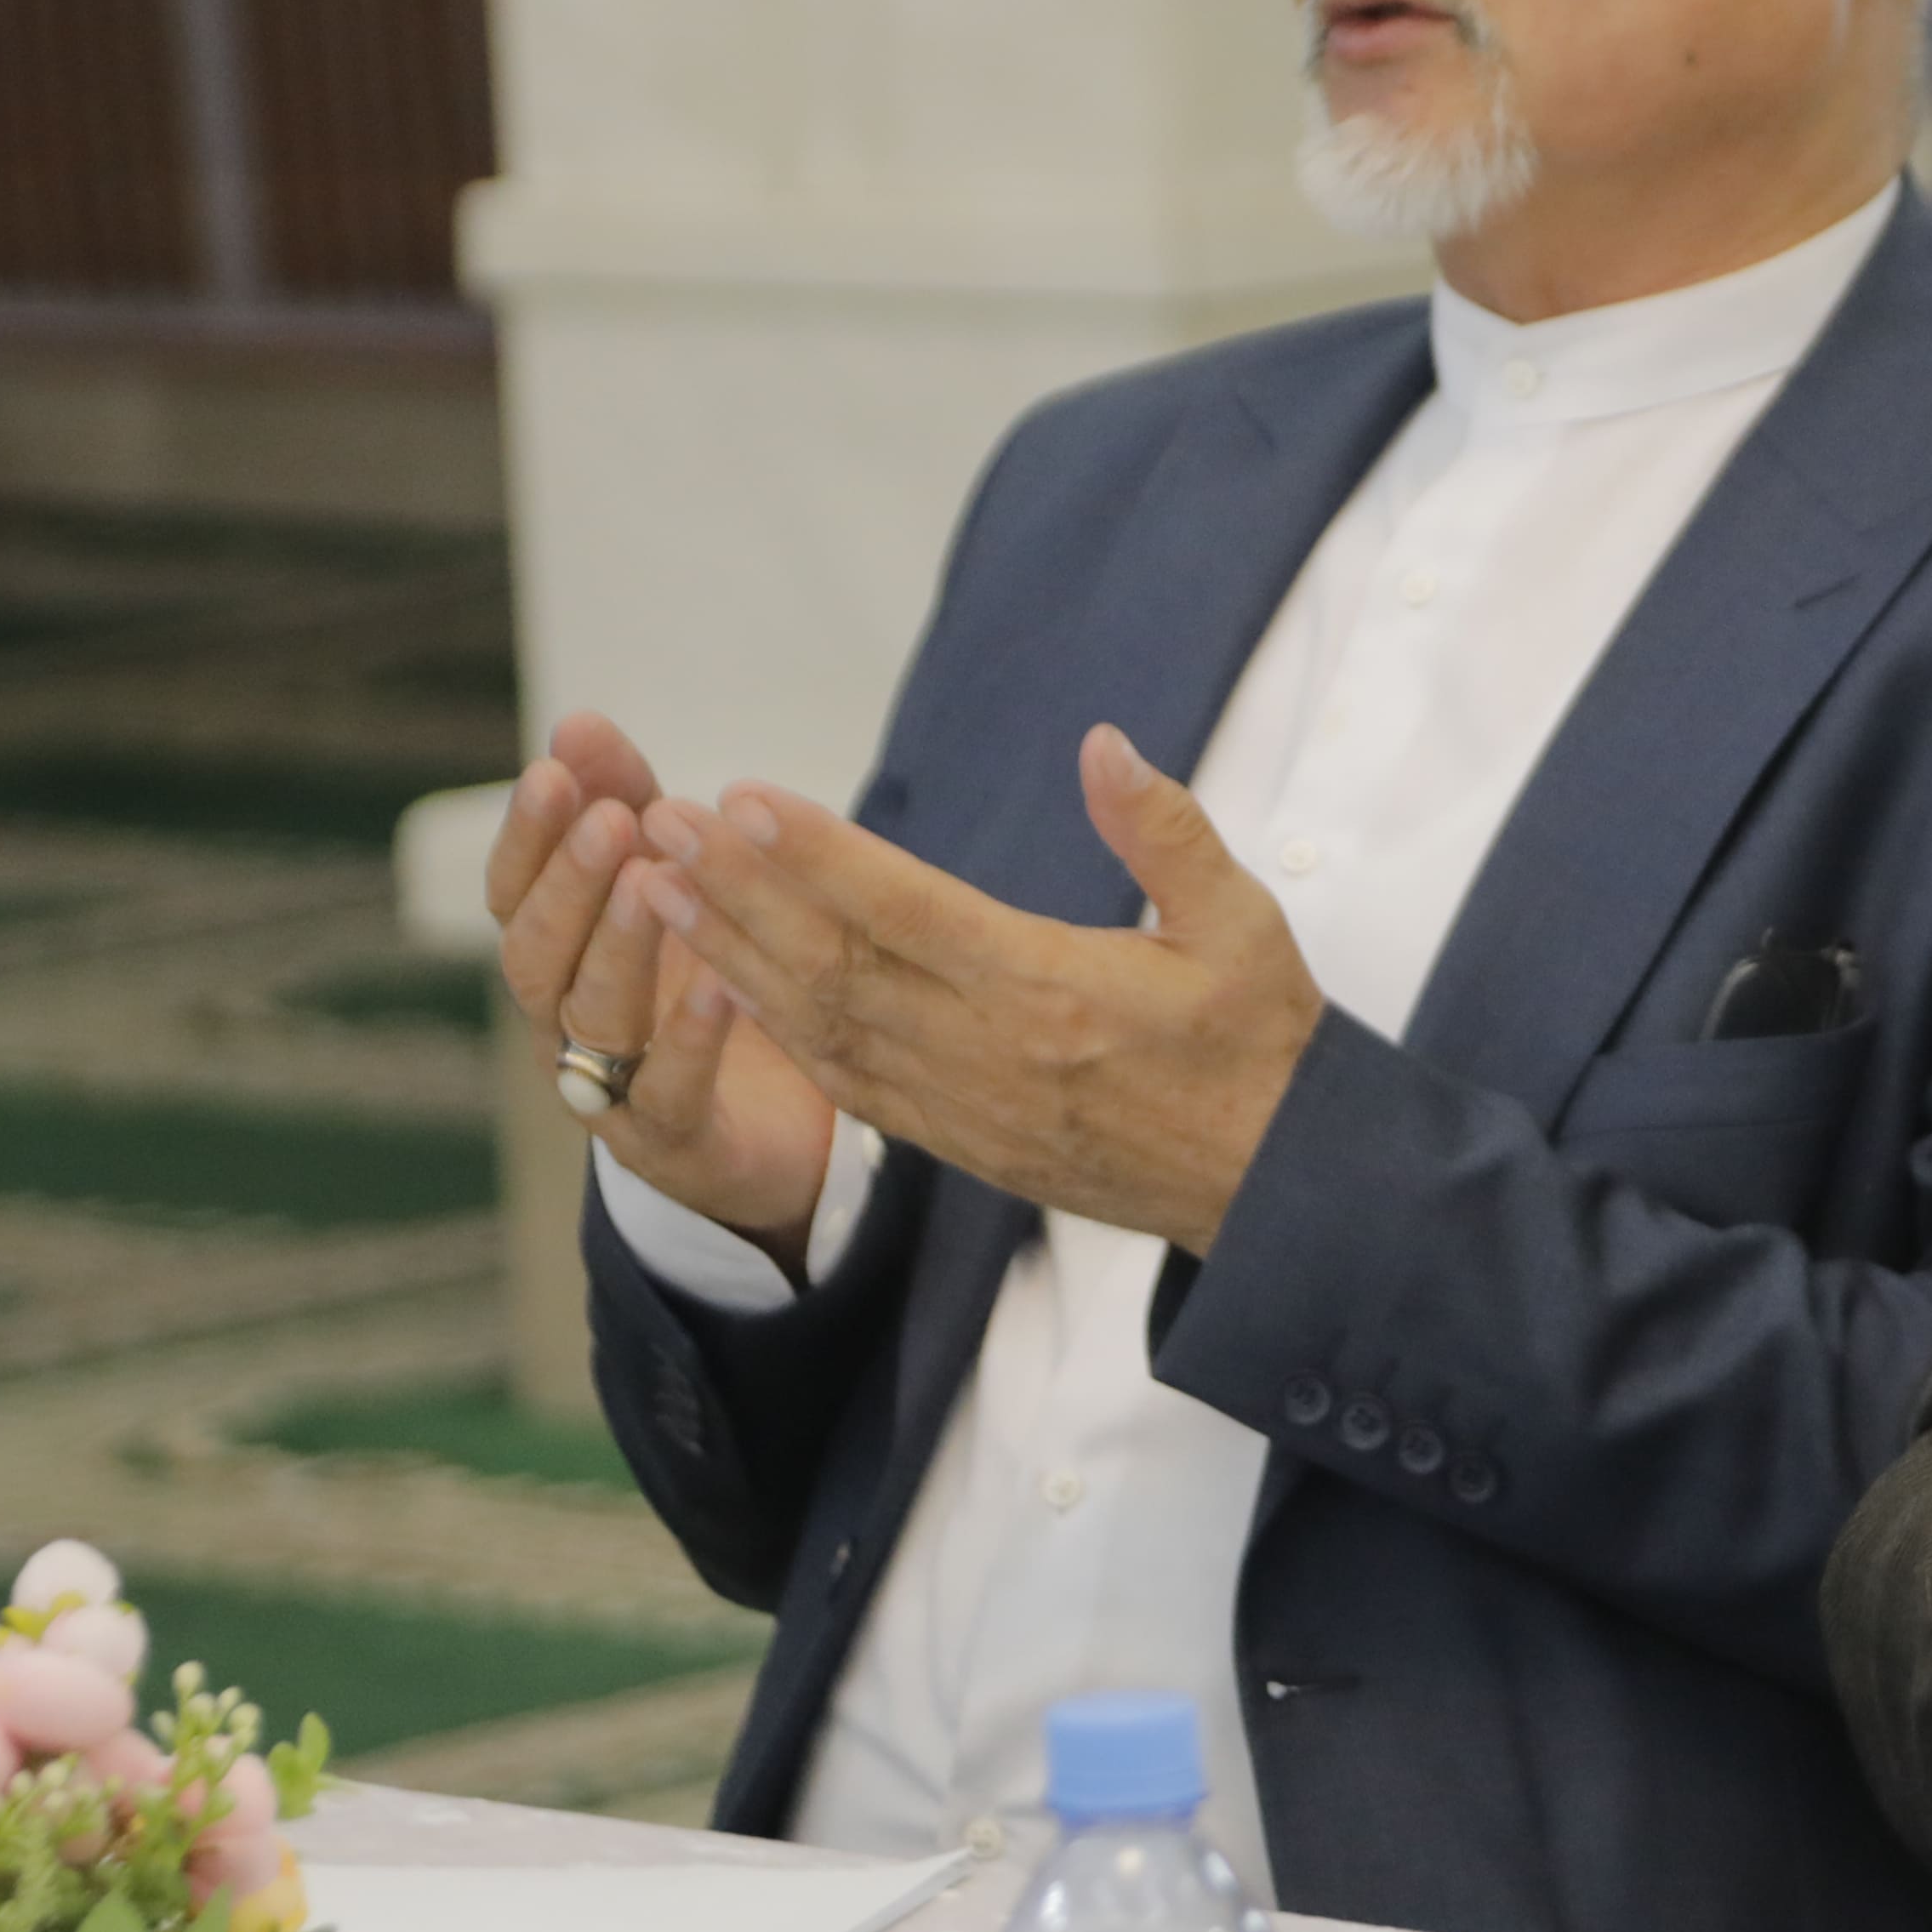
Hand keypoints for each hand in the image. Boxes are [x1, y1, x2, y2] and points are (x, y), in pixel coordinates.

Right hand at [483, 713, 841, 1248]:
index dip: (528, 836)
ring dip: (617, 946)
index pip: (514, 892)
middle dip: (567, 884)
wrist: (773, 1123)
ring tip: (652, 884)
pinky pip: (668, 1094)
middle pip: (536, 955)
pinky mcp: (673, 1142)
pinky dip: (690, 1039)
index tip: (556, 771)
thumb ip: (624, 803)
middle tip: (607, 820)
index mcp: (557, 953)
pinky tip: (721, 985)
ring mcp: (610, 1087)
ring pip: (591, 1019)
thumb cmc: (696, 980)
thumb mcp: (669, 879)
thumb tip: (576, 723)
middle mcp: (563, 1021)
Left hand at [640, 726, 1321, 1255]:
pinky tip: (722, 978)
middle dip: (740, 889)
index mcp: (1053, 991)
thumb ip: (1167, 831)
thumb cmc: (1259, 1043)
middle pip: (836, 963)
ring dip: (732, 953)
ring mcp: (962, 1106)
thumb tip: (1103, 743)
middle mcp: (989, 1053)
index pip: (908, 912)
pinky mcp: (955, 1142)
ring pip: (822, 1024)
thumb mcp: (1242, 925)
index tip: (746, 798)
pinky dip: (775, 1026)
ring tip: (660, 886)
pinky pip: (844, 1080)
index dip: (818, 855)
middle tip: (664, 822)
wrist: (1271, 1187)